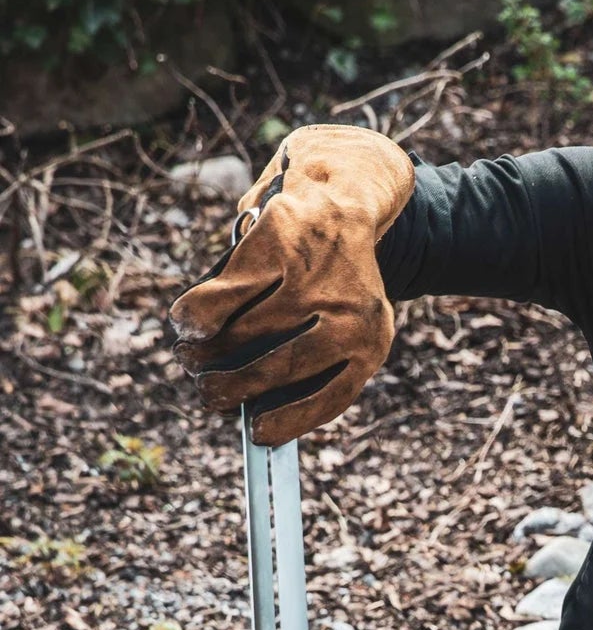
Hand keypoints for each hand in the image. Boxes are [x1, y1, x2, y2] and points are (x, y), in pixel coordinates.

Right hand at [169, 124, 414, 445]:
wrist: (344, 194)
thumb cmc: (332, 276)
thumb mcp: (341, 320)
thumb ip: (310, 361)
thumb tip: (252, 410)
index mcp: (371, 341)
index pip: (332, 396)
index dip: (291, 423)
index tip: (257, 436)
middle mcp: (349, 311)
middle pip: (277, 368)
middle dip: (231, 388)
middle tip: (207, 393)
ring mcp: (313, 276)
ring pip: (245, 332)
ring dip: (207, 353)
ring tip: (192, 357)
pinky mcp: (279, 242)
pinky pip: (225, 293)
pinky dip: (198, 314)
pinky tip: (184, 326)